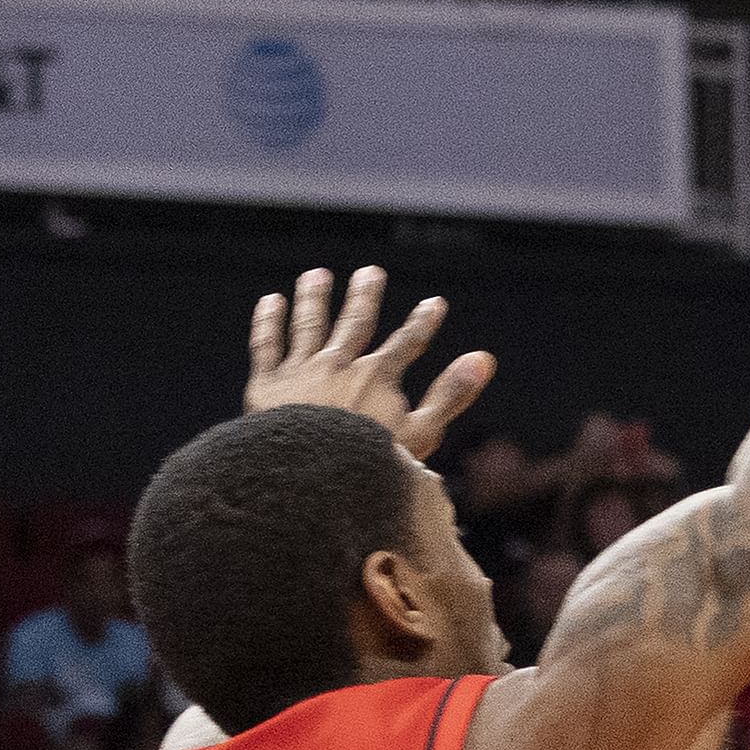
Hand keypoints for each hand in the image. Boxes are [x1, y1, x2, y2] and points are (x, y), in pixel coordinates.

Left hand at [244, 266, 495, 461]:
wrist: (307, 476)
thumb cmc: (368, 463)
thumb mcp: (422, 433)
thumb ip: (451, 394)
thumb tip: (484, 359)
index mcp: (377, 377)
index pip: (406, 343)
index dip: (422, 323)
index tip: (433, 303)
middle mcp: (338, 365)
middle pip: (354, 325)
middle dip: (364, 297)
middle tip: (370, 273)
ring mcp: (300, 371)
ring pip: (309, 326)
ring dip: (315, 299)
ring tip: (317, 276)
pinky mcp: (266, 385)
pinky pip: (267, 345)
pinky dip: (269, 321)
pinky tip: (271, 301)